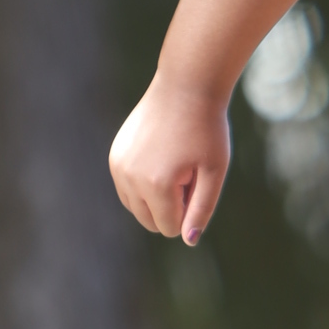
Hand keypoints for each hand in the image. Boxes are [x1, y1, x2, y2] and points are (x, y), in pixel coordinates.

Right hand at [110, 74, 231, 243]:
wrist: (186, 87)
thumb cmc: (207, 129)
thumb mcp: (214, 171)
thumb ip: (201, 209)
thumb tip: (187, 241)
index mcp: (156, 185)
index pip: (170, 228)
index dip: (189, 209)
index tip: (198, 179)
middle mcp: (130, 178)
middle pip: (150, 222)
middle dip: (172, 206)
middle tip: (187, 172)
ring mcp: (118, 166)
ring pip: (136, 208)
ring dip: (157, 198)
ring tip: (175, 164)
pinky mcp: (114, 157)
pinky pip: (127, 190)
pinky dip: (144, 185)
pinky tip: (162, 158)